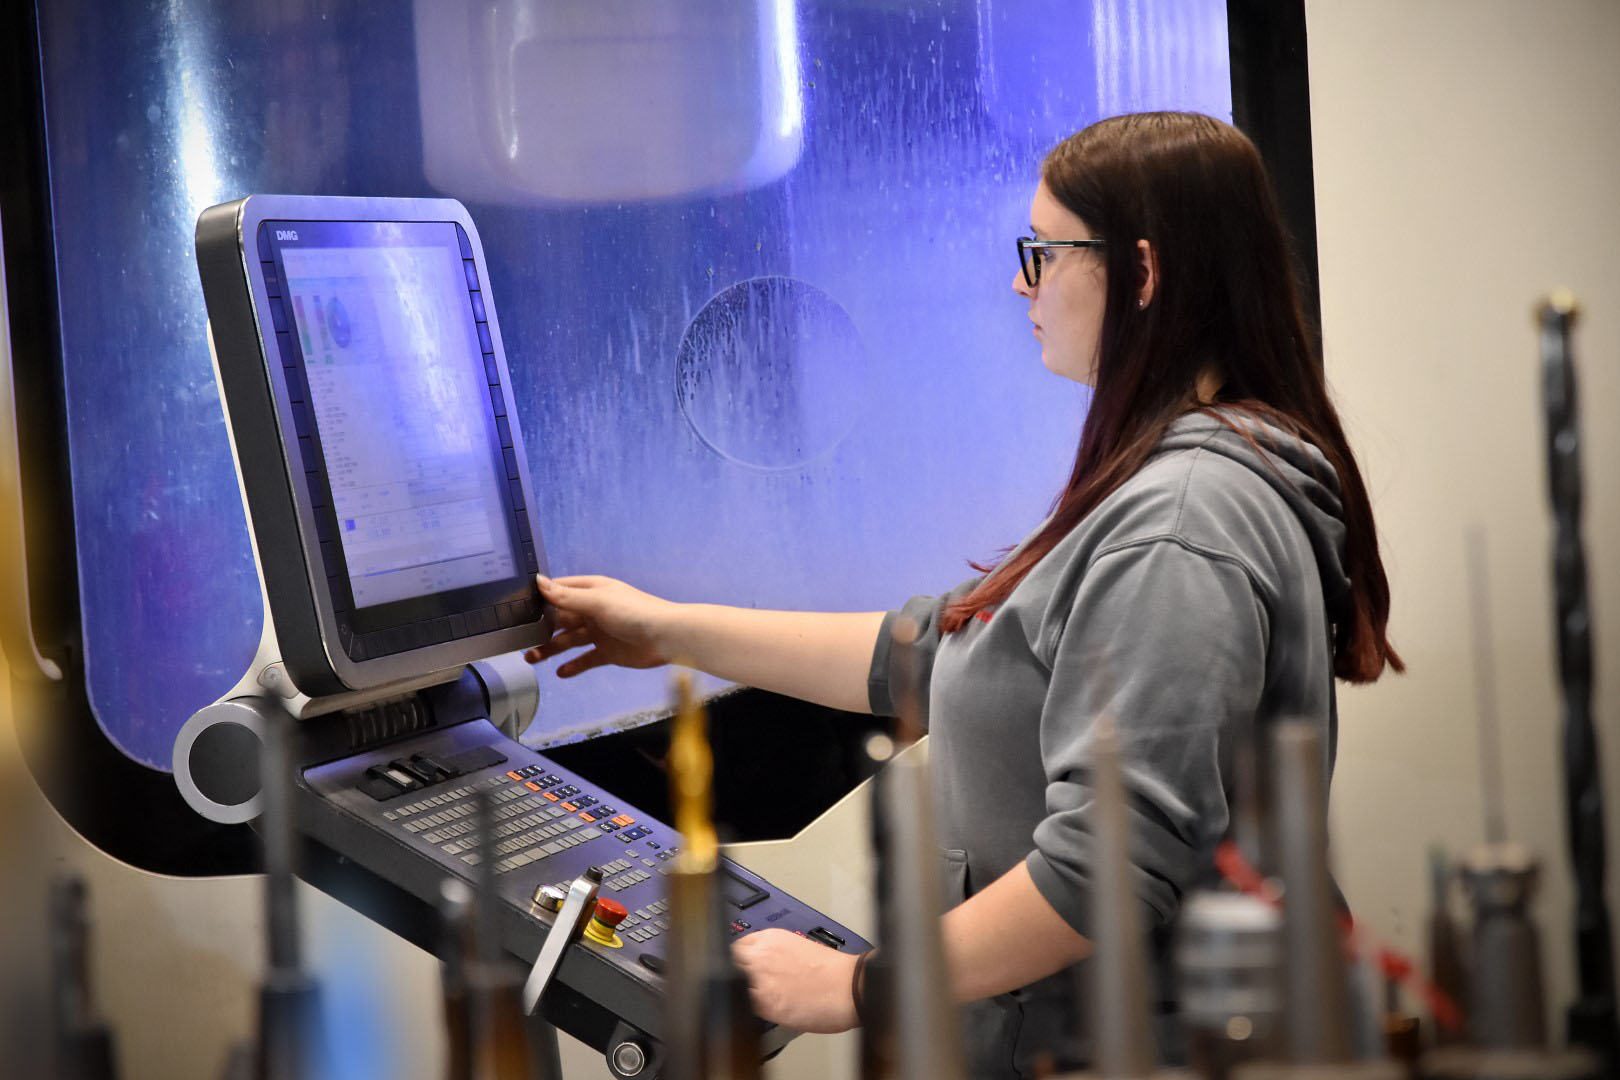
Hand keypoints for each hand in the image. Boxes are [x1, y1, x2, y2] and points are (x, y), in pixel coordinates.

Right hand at [522, 575, 676, 676]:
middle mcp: (595, 610)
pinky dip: (573, 666)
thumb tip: (539, 582)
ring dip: (551, 648)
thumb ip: (566, 597)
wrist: (667, 637)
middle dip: (541, 628)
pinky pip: (586, 659)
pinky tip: (560, 672)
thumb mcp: (597, 602)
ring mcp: (601, 632)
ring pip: (569, 640)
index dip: (540, 598)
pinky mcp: (609, 652)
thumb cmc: (636, 612)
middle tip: (520, 638)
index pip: (560, 591)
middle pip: (561, 619)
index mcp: (592, 591)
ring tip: (531, 658)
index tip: (518, 606)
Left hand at [731, 929, 857, 1033]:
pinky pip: (746, 1007)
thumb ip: (773, 954)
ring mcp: (759, 981)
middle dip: (737, 974)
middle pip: (731, 965)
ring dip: (743, 992)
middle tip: (749, 985)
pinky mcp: (765, 1005)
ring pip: (735, 986)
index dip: (740, 960)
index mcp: (770, 938)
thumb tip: (762, 966)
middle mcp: (760, 957)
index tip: (744, 967)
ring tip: (761, 999)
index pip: (737, 947)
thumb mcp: (797, 947)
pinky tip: (768, 1010)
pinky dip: (752, 1009)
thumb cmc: (832, 970)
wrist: (848, 987)